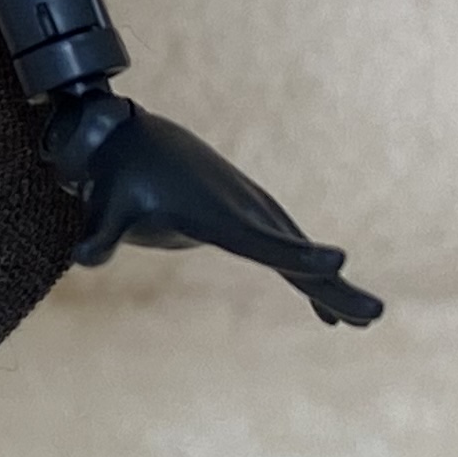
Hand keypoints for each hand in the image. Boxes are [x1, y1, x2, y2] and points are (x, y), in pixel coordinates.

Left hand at [39, 89, 381, 326]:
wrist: (129, 136)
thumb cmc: (117, 173)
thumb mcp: (105, 203)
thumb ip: (99, 233)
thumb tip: (83, 257)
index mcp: (215, 213)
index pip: (260, 240)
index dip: (297, 254)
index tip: (338, 261)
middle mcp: (242, 211)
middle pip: (293, 253)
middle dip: (332, 284)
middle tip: (374, 313)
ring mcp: (249, 211)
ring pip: (297, 254)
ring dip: (331, 287)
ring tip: (365, 320)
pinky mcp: (246, 215)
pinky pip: (286, 252)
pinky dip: (310, 278)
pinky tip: (328, 315)